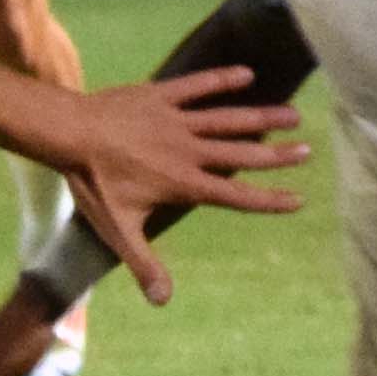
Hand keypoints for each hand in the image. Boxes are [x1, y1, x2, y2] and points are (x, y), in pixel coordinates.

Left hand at [5, 65, 303, 303]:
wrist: (70, 133)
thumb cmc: (92, 183)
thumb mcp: (118, 230)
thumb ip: (144, 264)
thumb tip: (162, 301)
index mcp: (184, 183)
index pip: (235, 196)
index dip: (268, 199)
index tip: (297, 200)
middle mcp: (189, 150)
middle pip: (242, 154)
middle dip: (276, 155)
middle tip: (306, 151)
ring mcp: (177, 120)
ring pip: (229, 118)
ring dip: (261, 116)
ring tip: (292, 115)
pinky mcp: (162, 95)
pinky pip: (198, 85)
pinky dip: (222, 80)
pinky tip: (248, 74)